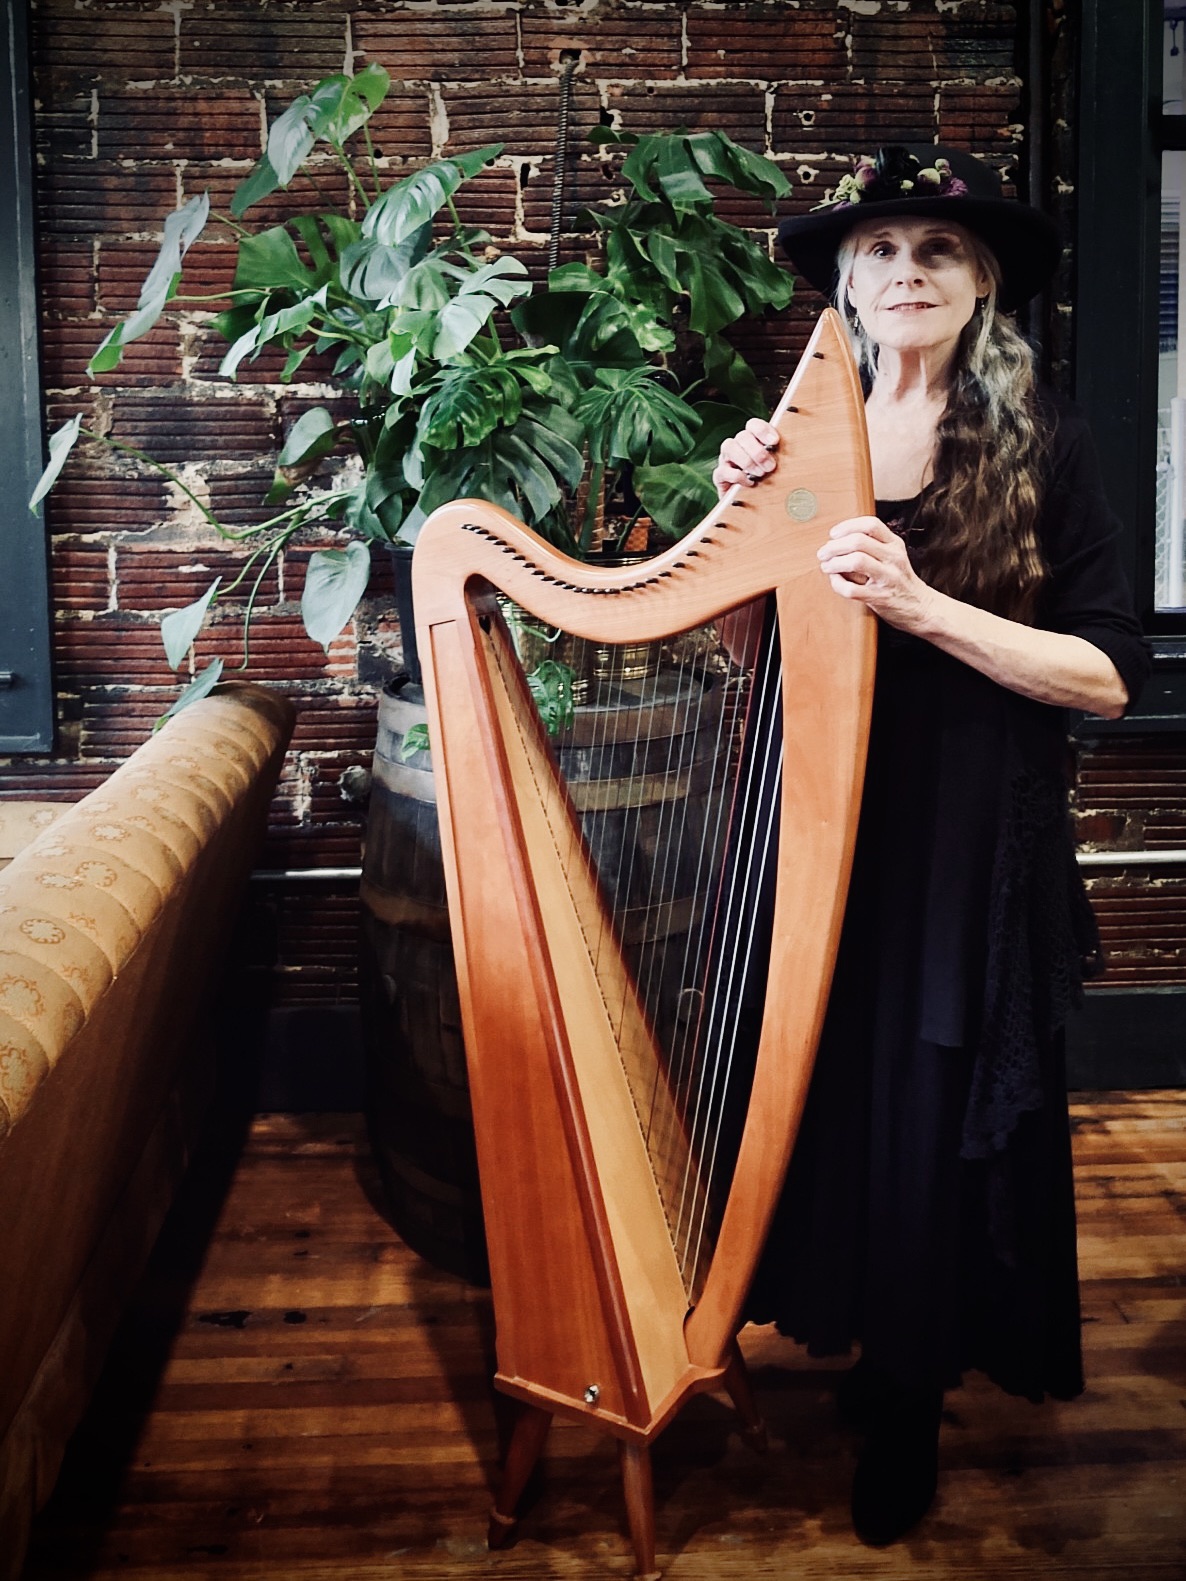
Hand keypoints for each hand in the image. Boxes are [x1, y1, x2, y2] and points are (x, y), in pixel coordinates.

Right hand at [713, 419, 780, 497]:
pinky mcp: (720, 475)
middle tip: (770, 466)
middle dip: (758, 451)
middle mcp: (737, 445)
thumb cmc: (766, 481)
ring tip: (760, 474)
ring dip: (747, 460)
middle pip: (743, 436)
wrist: (750, 504)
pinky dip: (737, 476)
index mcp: (752, 440)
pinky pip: (723, 470)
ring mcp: (726, 459)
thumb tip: (796, 451)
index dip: (763, 430)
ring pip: (729, 447)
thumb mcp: (775, 467)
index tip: (774, 442)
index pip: (753, 425)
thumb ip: (781, 457)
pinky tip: (749, 483)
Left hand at [817, 516, 938, 633]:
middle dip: (834, 546)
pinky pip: (852, 589)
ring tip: (827, 566)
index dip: (847, 526)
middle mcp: (893, 558)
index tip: (834, 534)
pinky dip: (838, 584)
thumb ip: (872, 546)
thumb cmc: (900, 581)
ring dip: (835, 563)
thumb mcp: (893, 557)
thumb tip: (838, 541)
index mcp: (895, 545)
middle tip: (823, 553)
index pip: (870, 525)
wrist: (921, 608)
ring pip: (855, 561)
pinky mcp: (880, 598)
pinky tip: (836, 582)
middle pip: (858, 541)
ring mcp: (888, 578)